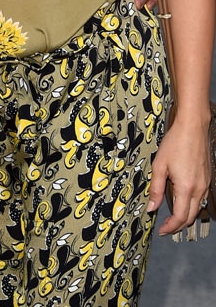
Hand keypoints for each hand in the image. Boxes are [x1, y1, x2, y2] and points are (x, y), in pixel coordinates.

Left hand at [147, 114, 210, 235]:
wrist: (192, 127)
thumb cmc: (175, 143)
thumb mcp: (159, 165)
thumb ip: (155, 188)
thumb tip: (151, 207)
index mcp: (186, 188)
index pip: (180, 217)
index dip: (170, 227)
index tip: (162, 230)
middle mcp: (199, 189)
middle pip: (191, 217)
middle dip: (178, 226)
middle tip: (166, 227)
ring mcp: (205, 184)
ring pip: (197, 209)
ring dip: (186, 216)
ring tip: (172, 217)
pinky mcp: (206, 179)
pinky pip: (201, 199)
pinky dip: (192, 206)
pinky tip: (183, 201)